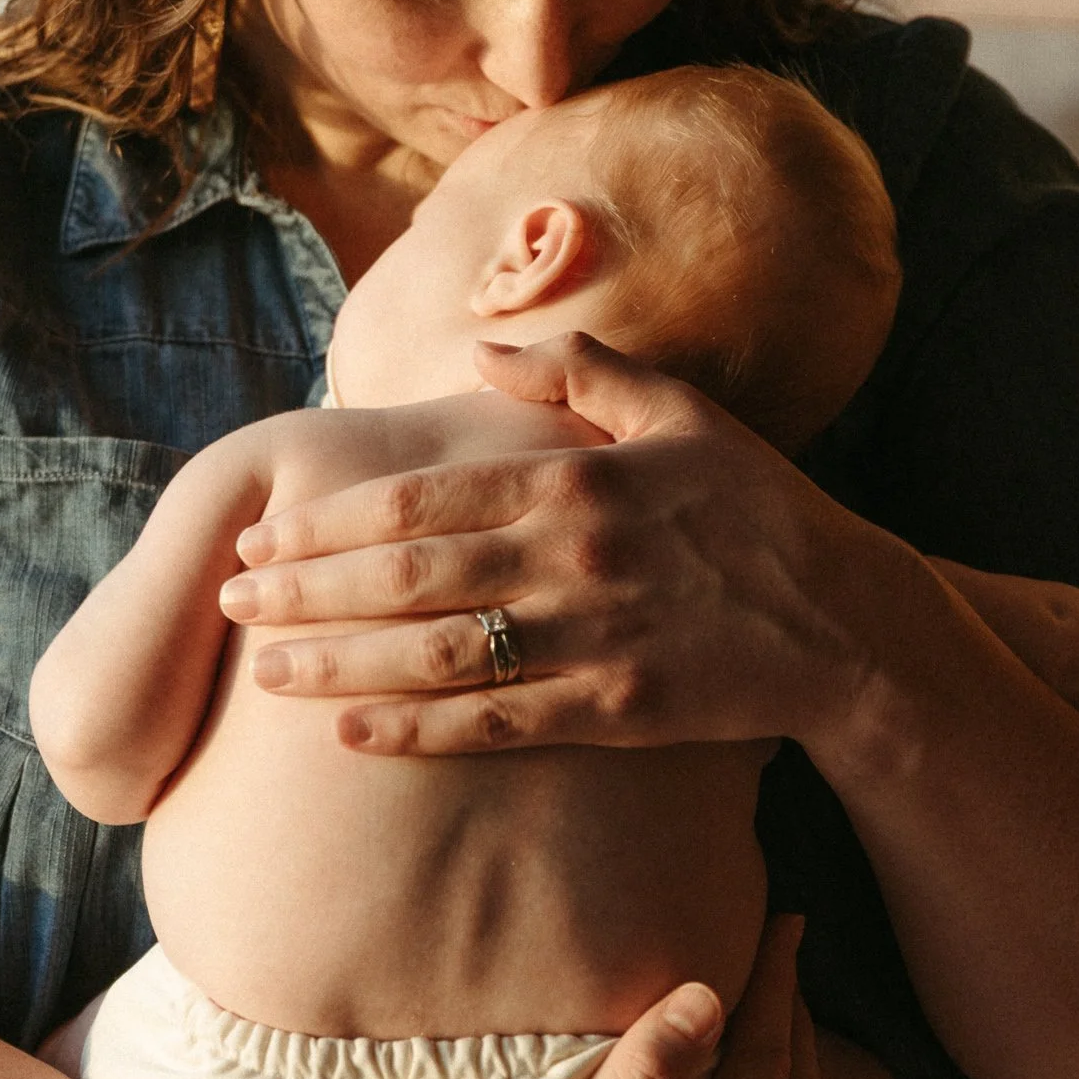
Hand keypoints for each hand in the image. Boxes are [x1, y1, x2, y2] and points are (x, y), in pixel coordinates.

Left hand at [221, 334, 886, 757]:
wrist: (846, 623)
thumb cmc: (754, 509)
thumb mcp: (682, 412)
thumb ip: (581, 368)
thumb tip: (486, 343)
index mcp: (576, 479)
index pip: (421, 500)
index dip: (329, 522)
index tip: (261, 536)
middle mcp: (574, 558)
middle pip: (409, 580)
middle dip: (307, 593)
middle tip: (232, 604)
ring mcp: (595, 641)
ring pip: (438, 656)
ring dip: (341, 666)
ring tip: (264, 673)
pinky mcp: (617, 714)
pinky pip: (497, 728)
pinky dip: (418, 731)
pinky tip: (351, 735)